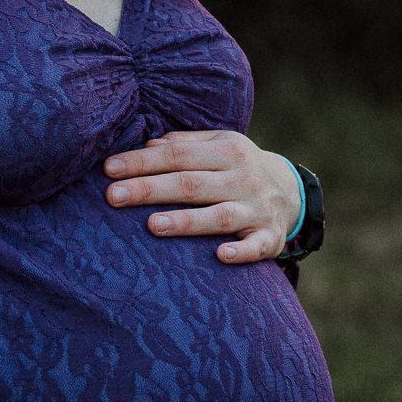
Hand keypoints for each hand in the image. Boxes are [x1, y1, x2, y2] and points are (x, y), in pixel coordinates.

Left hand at [102, 130, 302, 264]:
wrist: (293, 192)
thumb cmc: (239, 168)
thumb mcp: (219, 145)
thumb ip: (184, 145)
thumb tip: (147, 145)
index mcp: (228, 151)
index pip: (177, 155)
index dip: (142, 162)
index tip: (109, 170)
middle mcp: (243, 178)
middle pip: (190, 184)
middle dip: (150, 189)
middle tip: (113, 196)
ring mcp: (257, 209)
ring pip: (218, 216)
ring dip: (186, 222)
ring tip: (152, 226)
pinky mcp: (269, 238)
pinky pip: (256, 247)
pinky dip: (240, 252)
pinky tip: (220, 256)